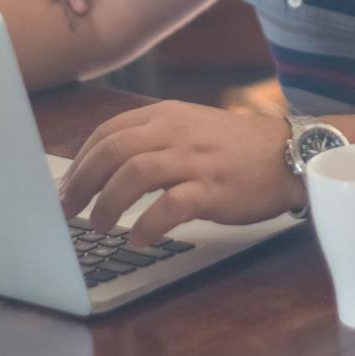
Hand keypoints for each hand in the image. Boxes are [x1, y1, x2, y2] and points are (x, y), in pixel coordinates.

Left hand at [58, 101, 292, 244]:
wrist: (288, 154)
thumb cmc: (235, 148)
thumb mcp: (190, 129)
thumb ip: (153, 140)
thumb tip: (106, 169)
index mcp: (165, 116)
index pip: (107, 133)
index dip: (79, 163)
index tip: (66, 189)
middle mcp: (176, 132)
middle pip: (112, 151)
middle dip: (82, 184)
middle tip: (68, 212)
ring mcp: (195, 160)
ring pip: (134, 174)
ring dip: (107, 204)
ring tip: (98, 227)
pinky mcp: (213, 189)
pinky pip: (169, 206)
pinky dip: (147, 224)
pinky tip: (139, 239)